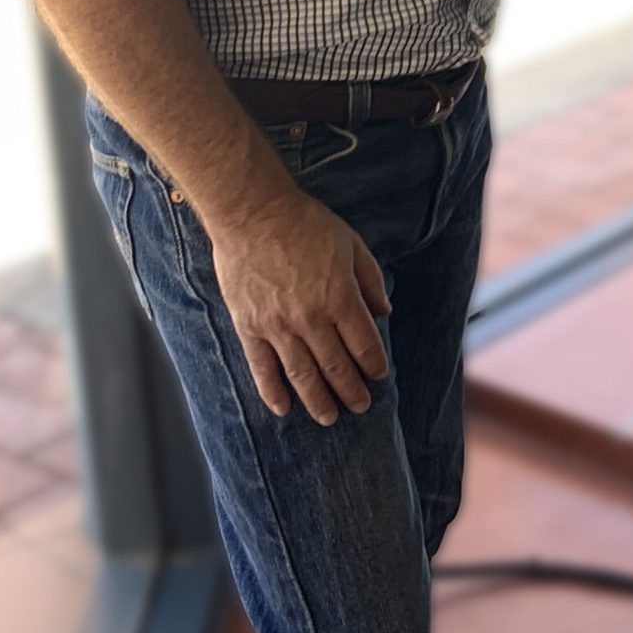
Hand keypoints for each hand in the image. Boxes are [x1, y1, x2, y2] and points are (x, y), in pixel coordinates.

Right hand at [196, 172, 391, 425]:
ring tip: (329, 418)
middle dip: (351, 392)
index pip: (363, 344)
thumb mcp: (351, 245)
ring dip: (318, 401)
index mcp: (340, 298)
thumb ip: (370, 280)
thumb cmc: (306, 224)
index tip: (378, 376)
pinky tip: (283, 409)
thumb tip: (384, 312)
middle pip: (335, 367)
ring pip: (302, 375)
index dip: (373, 365)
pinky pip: (262, 368)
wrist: (253, 213)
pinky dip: (272, 392)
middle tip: (360, 407)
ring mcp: (277, 326)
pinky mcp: (249, 327)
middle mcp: (311, 319)